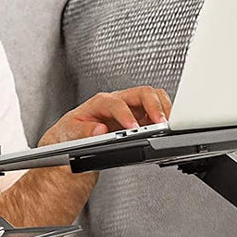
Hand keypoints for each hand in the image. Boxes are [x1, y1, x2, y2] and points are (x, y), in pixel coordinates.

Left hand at [39, 85, 172, 146]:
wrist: (73, 143)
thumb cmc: (70, 135)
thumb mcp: (68, 134)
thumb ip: (82, 132)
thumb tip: (99, 130)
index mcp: (99, 103)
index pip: (116, 102)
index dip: (125, 114)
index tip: (132, 127)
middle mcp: (118, 102)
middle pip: (141, 93)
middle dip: (154, 106)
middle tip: (160, 123)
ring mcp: (131, 110)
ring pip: (154, 98)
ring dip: (163, 110)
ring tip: (168, 125)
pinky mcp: (140, 120)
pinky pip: (158, 112)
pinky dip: (166, 118)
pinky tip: (167, 129)